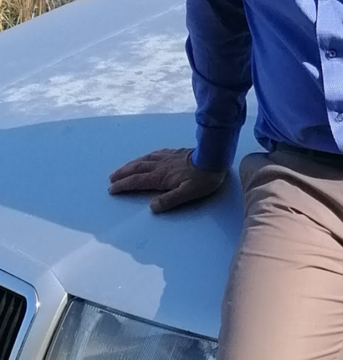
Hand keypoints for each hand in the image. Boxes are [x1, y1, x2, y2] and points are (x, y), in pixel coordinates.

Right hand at [109, 148, 225, 213]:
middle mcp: (161, 165)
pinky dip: (146, 156)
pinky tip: (146, 157)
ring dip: (131, 164)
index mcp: (161, 177)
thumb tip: (152, 207)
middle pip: (137, 168)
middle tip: (111, 178)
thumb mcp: (188, 194)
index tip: (112, 189)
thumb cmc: (203, 179)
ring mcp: (167, 157)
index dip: (124, 185)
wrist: (214, 158)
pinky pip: (155, 153)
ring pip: (145, 159)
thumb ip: (169, 200)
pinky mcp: (175, 152)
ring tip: (123, 168)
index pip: (138, 181)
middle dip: (123, 173)